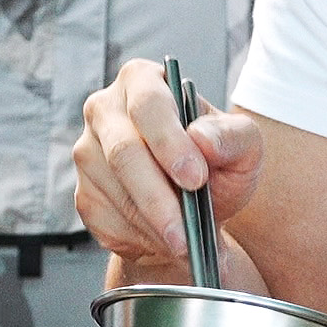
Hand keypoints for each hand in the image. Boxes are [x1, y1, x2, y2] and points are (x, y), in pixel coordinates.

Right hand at [72, 58, 266, 286]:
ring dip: (152, 225)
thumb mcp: (243, 146)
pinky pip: (105, 220)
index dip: (169, 143)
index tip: (194, 179)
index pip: (148, 105)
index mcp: (143, 81)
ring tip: (186, 244)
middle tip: (186, 235)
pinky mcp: (83, 193)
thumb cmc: (218, 165)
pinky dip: (138, 239)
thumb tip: (201, 136)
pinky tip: (162, 241)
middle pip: (123, 152)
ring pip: (114, 192)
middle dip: (158, 199)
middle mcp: (106, 110)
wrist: (195, 209)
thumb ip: (232, 136)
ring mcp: (89, 152)